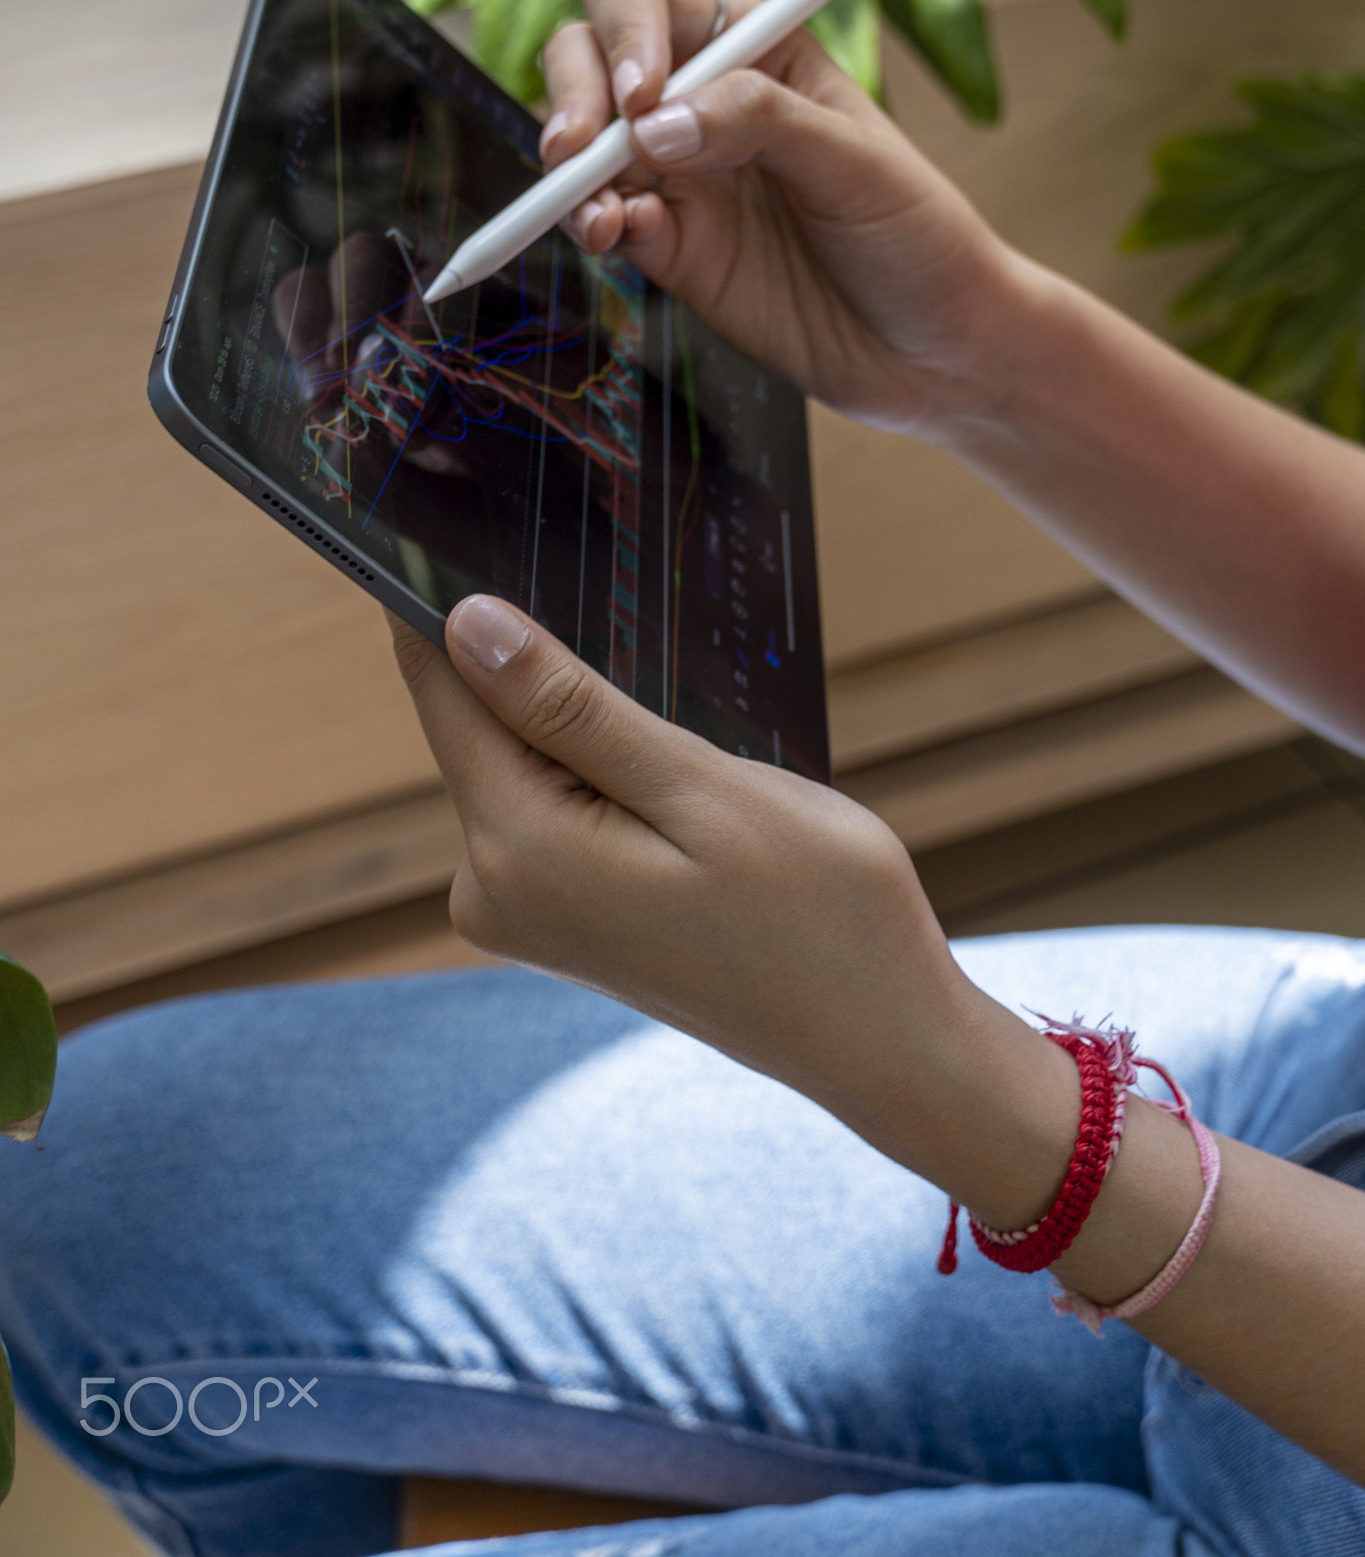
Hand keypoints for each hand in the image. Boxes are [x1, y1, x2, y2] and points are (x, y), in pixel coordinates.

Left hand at [389, 595, 990, 1163]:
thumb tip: (464, 624)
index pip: (440, 689)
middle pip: (475, 721)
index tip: (463, 519)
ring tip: (670, 697)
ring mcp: (522, 911)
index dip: (442, 602)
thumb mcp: (700, 787)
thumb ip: (571, 710)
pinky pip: (548, 804)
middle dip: (532, 657)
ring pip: (518, 759)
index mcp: (518, 850)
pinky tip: (666, 761)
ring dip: (575, 714)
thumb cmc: (818, 913)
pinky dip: (593, 763)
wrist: (881, 1038)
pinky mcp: (561, 917)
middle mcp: (492, 888)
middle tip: (621, 600)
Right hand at [539, 0, 1014, 433]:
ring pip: (584, 144)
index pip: (650, 1)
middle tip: (577, 149)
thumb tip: (652, 125)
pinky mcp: (668, 249)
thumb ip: (757, 122)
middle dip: (573, 94)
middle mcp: (704, 102)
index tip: (642, 97)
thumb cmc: (915, 234)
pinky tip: (611, 237)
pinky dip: (590, 223)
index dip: (626, 33)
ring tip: (597, 210)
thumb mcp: (854, 161)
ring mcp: (680, 177)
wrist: (930, 350)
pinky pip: (604, 220)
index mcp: (756, 47)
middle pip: (592, 59)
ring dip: (570, 170)